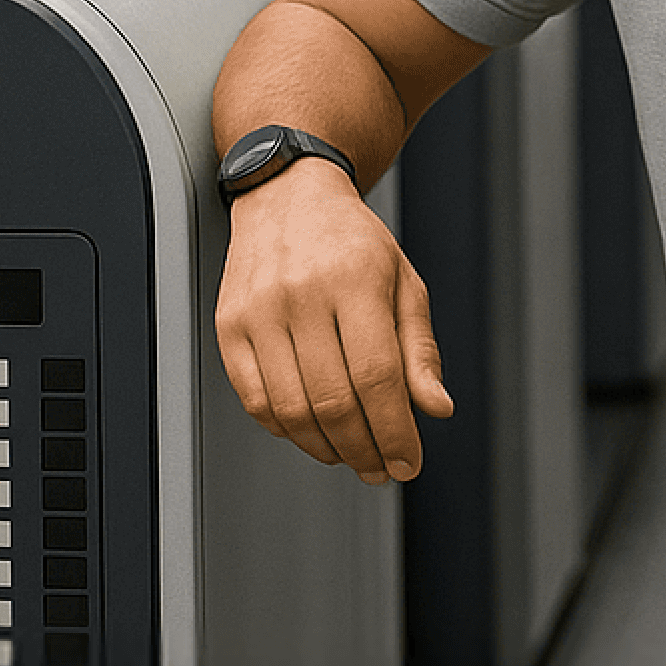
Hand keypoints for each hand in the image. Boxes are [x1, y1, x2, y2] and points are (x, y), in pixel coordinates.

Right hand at [214, 162, 453, 481]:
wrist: (288, 197)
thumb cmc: (352, 242)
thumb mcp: (403, 283)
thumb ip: (419, 349)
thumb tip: (435, 408)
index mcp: (354, 279)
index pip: (376, 377)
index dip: (395, 431)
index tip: (408, 462)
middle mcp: (301, 293)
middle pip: (334, 401)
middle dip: (365, 450)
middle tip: (382, 468)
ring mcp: (258, 311)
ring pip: (292, 409)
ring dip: (326, 448)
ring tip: (351, 455)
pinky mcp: (230, 326)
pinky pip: (256, 400)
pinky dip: (286, 430)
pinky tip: (312, 432)